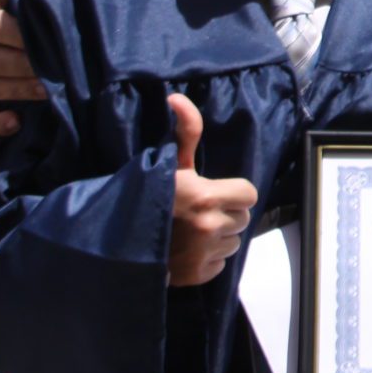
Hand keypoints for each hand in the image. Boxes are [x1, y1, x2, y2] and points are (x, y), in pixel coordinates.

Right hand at [167, 93, 258, 286]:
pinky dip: (209, 258)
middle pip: (242, 217)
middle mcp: (209, 226)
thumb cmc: (151, 198)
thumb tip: (177, 97)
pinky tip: (189, 249)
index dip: (233, 191)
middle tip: (199, 211)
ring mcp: (205, 254)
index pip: (249, 194)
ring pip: (233, 241)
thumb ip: (186, 132)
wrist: (122, 242)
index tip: (213, 192)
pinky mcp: (200, 275)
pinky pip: (220, 263)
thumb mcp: (171, 165)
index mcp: (205, 197)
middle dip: (227, 213)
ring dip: (219, 236)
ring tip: (192, 230)